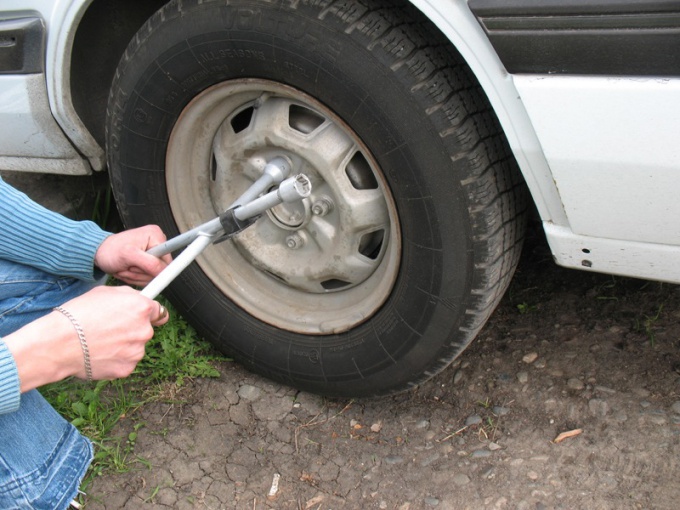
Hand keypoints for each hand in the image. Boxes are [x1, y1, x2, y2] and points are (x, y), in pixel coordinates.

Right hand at [4, 286, 169, 390]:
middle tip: (108, 330)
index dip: (150, 315)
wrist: (60, 343)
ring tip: (98, 342)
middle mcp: (144, 330)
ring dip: (123, 346)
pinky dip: (114, 360)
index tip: (145, 318)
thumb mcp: (104, 292)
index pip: (159, 312)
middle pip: (145, 330)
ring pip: (134, 348)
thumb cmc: (77, 315)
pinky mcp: (127, 368)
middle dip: (131, 330)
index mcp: (142, 309)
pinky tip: (98, 354)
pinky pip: (125, 362)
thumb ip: (129, 295)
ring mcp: (137, 352)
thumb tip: (139, 298)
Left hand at [94, 225, 171, 285]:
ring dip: (138, 276)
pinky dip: (136, 277)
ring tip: (126, 267)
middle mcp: (157, 243)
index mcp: (156, 236)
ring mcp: (153, 254)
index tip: (147, 272)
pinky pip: (148, 277)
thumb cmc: (110, 250)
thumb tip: (164, 271)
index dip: (157, 269)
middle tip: (129, 267)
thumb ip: (149, 263)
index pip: (168, 260)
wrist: (100, 253)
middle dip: (143, 272)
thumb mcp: (128, 255)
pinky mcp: (148, 262)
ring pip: (153, 275)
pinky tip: (128, 269)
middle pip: (161, 269)